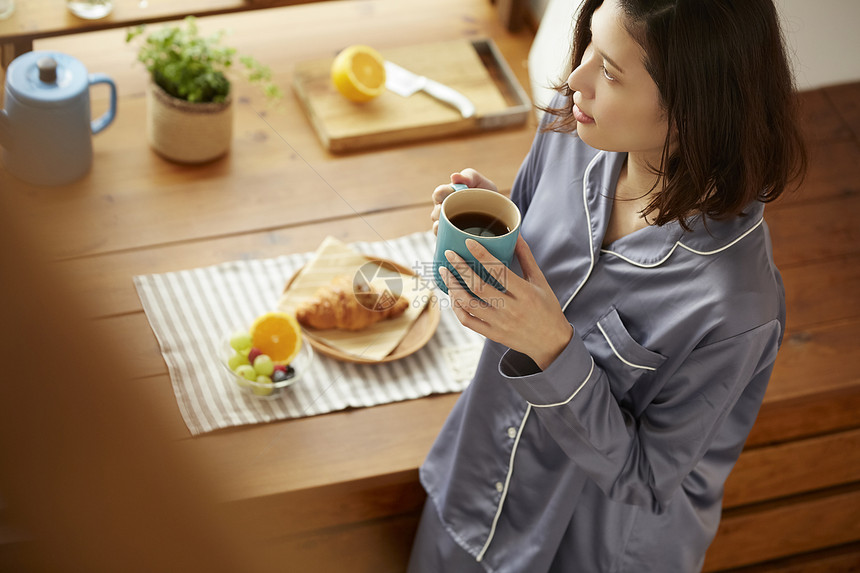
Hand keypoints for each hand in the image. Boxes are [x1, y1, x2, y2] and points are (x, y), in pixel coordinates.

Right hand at [431, 169, 498, 234]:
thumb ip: (469, 176)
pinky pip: (445, 240)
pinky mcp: (453, 238)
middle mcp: (445, 211)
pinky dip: (446, 239)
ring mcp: (448, 225)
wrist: (501, 215)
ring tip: (452, 227)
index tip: (453, 192)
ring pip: (437, 228)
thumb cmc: (488, 197)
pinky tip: (453, 239)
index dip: (442, 193)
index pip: (438, 194)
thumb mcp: (482, 183)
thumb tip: (454, 176)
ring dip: (441, 228)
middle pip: (435, 213)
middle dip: (441, 213)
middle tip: (455, 212)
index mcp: (448, 196)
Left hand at [440, 235, 572, 369]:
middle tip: (449, 254)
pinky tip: (453, 294)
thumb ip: (526, 257)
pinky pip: (468, 321)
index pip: (499, 271)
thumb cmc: (547, 307)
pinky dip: (457, 307)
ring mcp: (500, 324)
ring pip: (468, 304)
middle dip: (460, 269)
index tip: (468, 242)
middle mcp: (511, 309)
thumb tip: (516, 234)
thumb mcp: (540, 281)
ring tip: (445, 272)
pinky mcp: (493, 335)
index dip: (482, 255)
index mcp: (525, 293)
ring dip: (453, 287)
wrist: (552, 343)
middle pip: (478, 287)